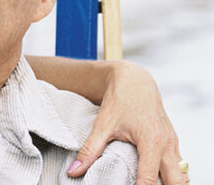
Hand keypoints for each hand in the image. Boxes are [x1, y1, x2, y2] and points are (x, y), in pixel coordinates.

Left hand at [67, 60, 187, 183]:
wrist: (135, 81)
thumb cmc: (120, 101)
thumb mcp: (102, 125)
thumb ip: (90, 150)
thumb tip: (73, 172)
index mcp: (151, 141)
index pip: (148, 178)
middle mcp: (167, 145)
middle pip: (177, 182)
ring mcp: (173, 144)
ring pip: (182, 176)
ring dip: (168, 183)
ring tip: (147, 184)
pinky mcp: (173, 143)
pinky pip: (179, 167)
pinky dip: (170, 176)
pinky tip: (153, 178)